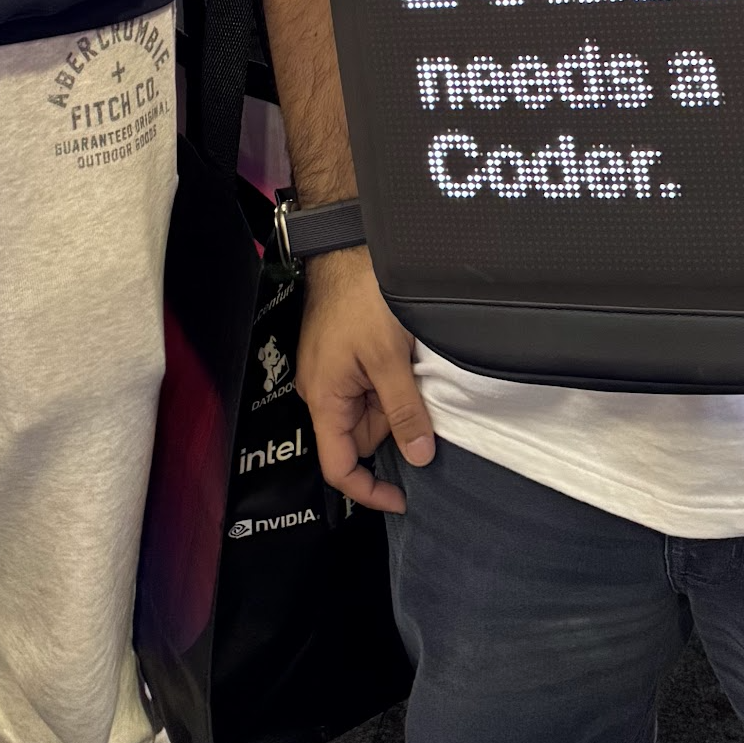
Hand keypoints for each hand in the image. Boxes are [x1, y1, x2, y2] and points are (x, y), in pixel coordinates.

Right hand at [296, 246, 434, 511]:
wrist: (347, 245)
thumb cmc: (360, 296)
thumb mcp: (389, 358)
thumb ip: (403, 411)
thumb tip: (418, 457)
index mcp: (323, 397)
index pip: (338, 466)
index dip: (369, 490)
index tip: (403, 498)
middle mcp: (322, 389)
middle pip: (360, 437)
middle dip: (393, 430)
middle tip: (421, 403)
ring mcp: (333, 371)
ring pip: (370, 410)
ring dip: (396, 403)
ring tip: (414, 372)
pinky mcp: (345, 354)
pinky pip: (371, 386)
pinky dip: (393, 384)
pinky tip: (408, 363)